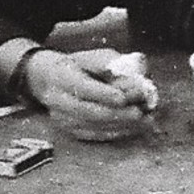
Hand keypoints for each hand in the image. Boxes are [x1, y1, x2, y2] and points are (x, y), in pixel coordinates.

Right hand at [24, 48, 151, 141]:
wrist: (49, 79)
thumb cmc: (78, 66)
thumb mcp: (92, 57)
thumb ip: (110, 65)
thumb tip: (131, 75)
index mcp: (61, 76)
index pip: (82, 88)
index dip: (103, 94)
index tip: (123, 98)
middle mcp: (57, 99)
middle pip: (88, 111)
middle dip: (117, 114)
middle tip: (140, 113)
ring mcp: (62, 118)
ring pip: (93, 126)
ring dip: (121, 125)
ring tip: (144, 121)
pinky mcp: (70, 130)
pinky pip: (95, 135)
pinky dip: (116, 132)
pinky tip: (134, 128)